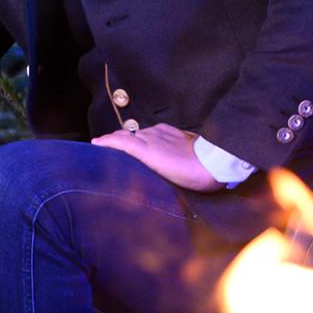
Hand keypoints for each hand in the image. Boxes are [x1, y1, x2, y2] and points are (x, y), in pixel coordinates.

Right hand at [91, 123, 220, 191]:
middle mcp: (151, 136)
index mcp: (147, 149)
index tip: (94, 144)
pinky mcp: (172, 129)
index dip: (106, 141)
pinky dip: (143, 136)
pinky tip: (145, 143)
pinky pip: (152, 131)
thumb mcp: (166, 179)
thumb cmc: (192, 175)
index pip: (120, 140)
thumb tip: (132, 182)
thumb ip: (146, 171)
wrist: (217, 161)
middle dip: (113, 140)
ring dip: (128, 139)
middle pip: (126, 135)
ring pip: (139, 133)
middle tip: (104, 148)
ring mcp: (162, 131)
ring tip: (123, 148)